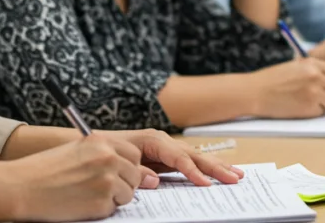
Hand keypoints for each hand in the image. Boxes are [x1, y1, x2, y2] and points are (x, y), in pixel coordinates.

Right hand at [3, 133, 144, 221]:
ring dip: (113, 197)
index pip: (134, 155)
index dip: (127, 166)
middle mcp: (108, 158)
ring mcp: (107, 181)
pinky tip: (81, 203)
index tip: (118, 172)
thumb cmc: (44, 169)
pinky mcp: (101, 202)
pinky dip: (100, 209)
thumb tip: (132, 169)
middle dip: (124, 183)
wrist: (21, 187)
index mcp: (102, 142)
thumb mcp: (77, 150)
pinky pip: (113, 208)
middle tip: (102, 187)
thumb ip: (104, 154)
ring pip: (127, 193)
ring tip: (88, 195)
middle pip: (135, 174)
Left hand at [98, 129, 244, 185]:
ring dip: (216, 166)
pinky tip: (217, 172)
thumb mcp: (117, 159)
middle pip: (194, 155)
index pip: (179, 157)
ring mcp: (165, 148)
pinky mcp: (164, 156)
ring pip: (195, 157)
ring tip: (236, 173)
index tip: (206, 184)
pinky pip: (188, 162)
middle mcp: (163, 142)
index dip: (193, 171)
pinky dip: (204, 167)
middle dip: (216, 167)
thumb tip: (155, 181)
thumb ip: (137, 171)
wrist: (88, 144)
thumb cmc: (102, 149)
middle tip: (235, 177)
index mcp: (153, 140)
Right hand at [250, 58, 324, 117]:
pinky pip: (321, 112)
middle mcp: (315, 76)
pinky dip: (314, 112)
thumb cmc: (272, 80)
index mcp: (312, 64)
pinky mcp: (308, 107)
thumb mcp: (295, 67)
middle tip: (320, 99)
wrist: (255, 92)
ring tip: (309, 103)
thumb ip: (313, 71)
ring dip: (324, 105)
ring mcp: (313, 91)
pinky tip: (301, 108)